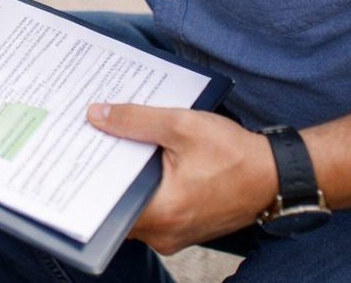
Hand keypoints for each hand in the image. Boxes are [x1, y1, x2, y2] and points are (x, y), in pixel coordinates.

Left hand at [87, 103, 278, 254]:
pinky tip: (137, 161)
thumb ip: (135, 121)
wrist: (279, 175)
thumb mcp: (182, 126)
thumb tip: (96, 115)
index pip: (106, 203)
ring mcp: (175, 235)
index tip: (71, 157)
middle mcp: (164, 233)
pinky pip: (151, 210)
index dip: (85, 179)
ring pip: (133, 209)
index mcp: (162, 212)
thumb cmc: (237, 154)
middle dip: (101, 176)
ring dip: (123, 182)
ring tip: (108, 148)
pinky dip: (142, 188)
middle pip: (116, 206)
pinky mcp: (184, 228)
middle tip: (84, 145)